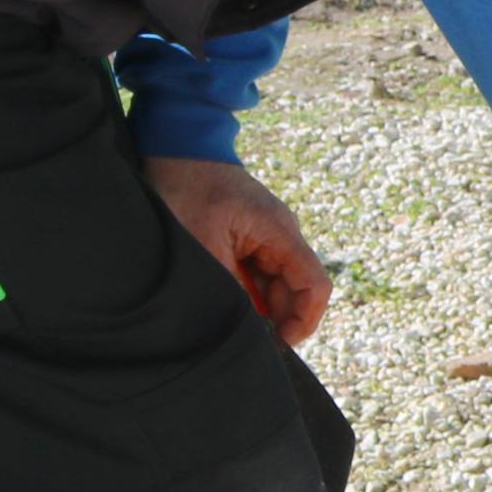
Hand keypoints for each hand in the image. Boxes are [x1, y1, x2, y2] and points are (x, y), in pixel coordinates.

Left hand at [146, 156, 331, 346]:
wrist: (177, 147)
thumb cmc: (189, 189)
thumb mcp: (204, 246)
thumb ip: (228, 288)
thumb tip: (242, 327)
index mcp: (280, 233)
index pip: (314, 285)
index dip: (304, 321)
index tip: (278, 344)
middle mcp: (281, 235)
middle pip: (296, 290)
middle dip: (277, 320)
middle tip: (245, 342)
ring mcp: (267, 237)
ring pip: (276, 285)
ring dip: (258, 307)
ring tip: (228, 321)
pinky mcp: (250, 238)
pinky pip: (258, 274)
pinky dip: (245, 293)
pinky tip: (222, 301)